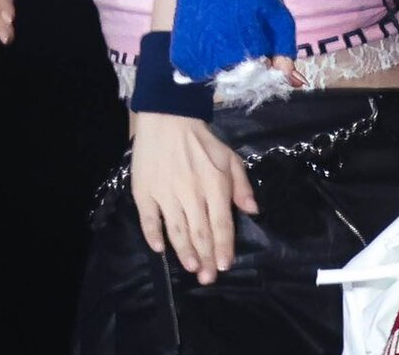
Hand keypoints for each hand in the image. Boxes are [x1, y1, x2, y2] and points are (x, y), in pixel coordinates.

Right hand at [131, 111, 259, 284]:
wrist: (168, 120)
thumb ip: (242, 185)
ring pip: (176, 230)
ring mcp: (166, 193)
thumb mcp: (230, 157)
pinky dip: (153, 235)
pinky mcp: (145, 191)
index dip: (223, 246)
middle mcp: (191, 192)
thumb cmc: (202, 141)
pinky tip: (159, 249)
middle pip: (200, 232)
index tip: (224, 266)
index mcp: (215, 184)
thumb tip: (253, 210)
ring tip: (192, 268)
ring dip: (184, 252)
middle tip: (208, 278)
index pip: (221, 222)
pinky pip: (149, 219)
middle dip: (206, 257)